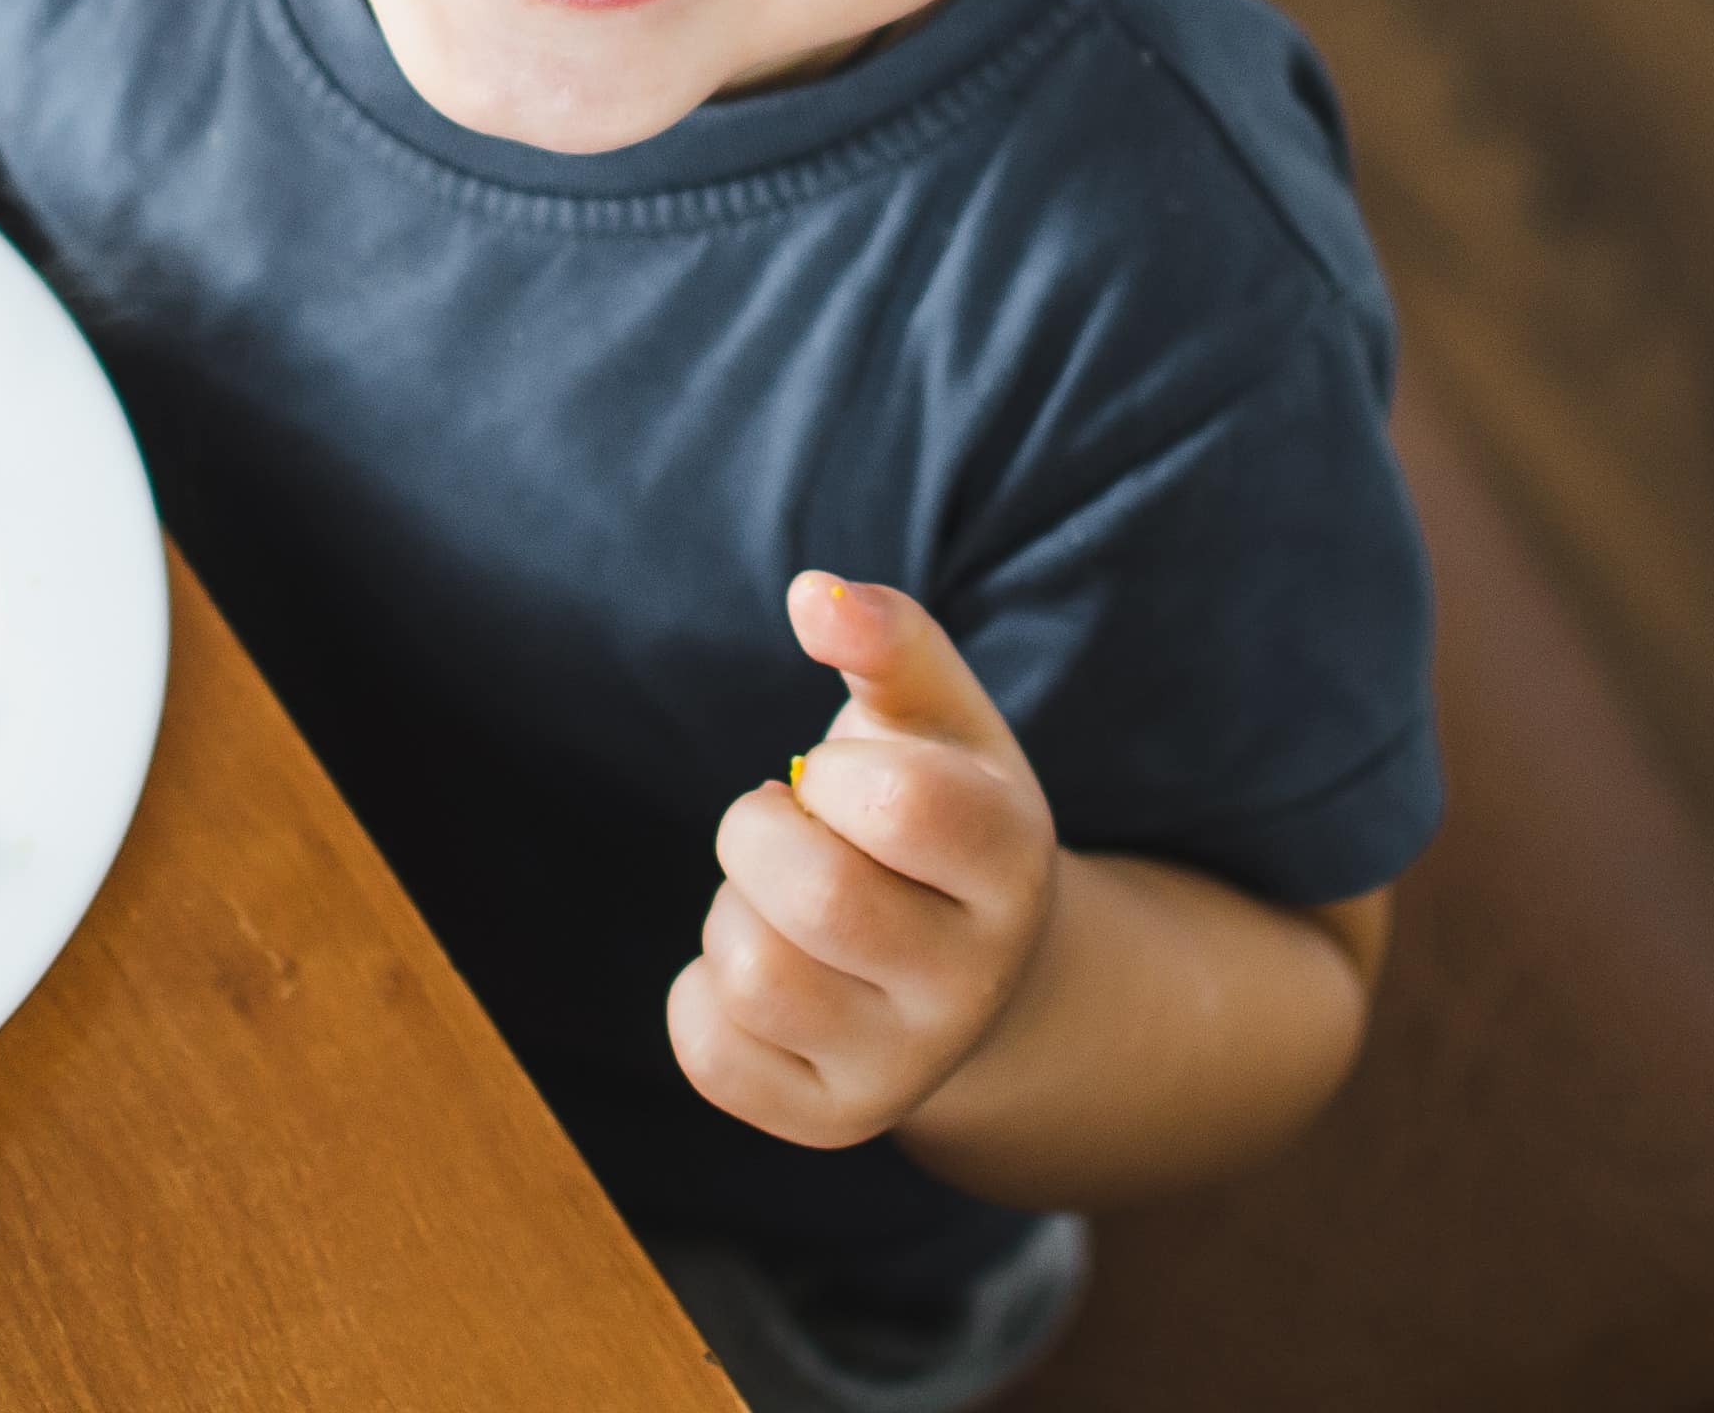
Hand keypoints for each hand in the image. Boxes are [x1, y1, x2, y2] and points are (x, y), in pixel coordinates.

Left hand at [668, 570, 1058, 1149]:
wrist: (976, 968)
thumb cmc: (935, 806)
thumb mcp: (934, 714)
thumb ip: (884, 637)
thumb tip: (813, 595)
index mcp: (1011, 863)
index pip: (909, 807)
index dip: (837, 774)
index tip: (836, 779)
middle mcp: (973, 982)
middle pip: (820, 898)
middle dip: (758, 831)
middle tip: (786, 827)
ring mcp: (905, 1065)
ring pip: (754, 974)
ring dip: (731, 909)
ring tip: (784, 902)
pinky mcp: (830, 1119)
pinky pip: (708, 1049)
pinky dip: (702, 992)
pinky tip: (767, 963)